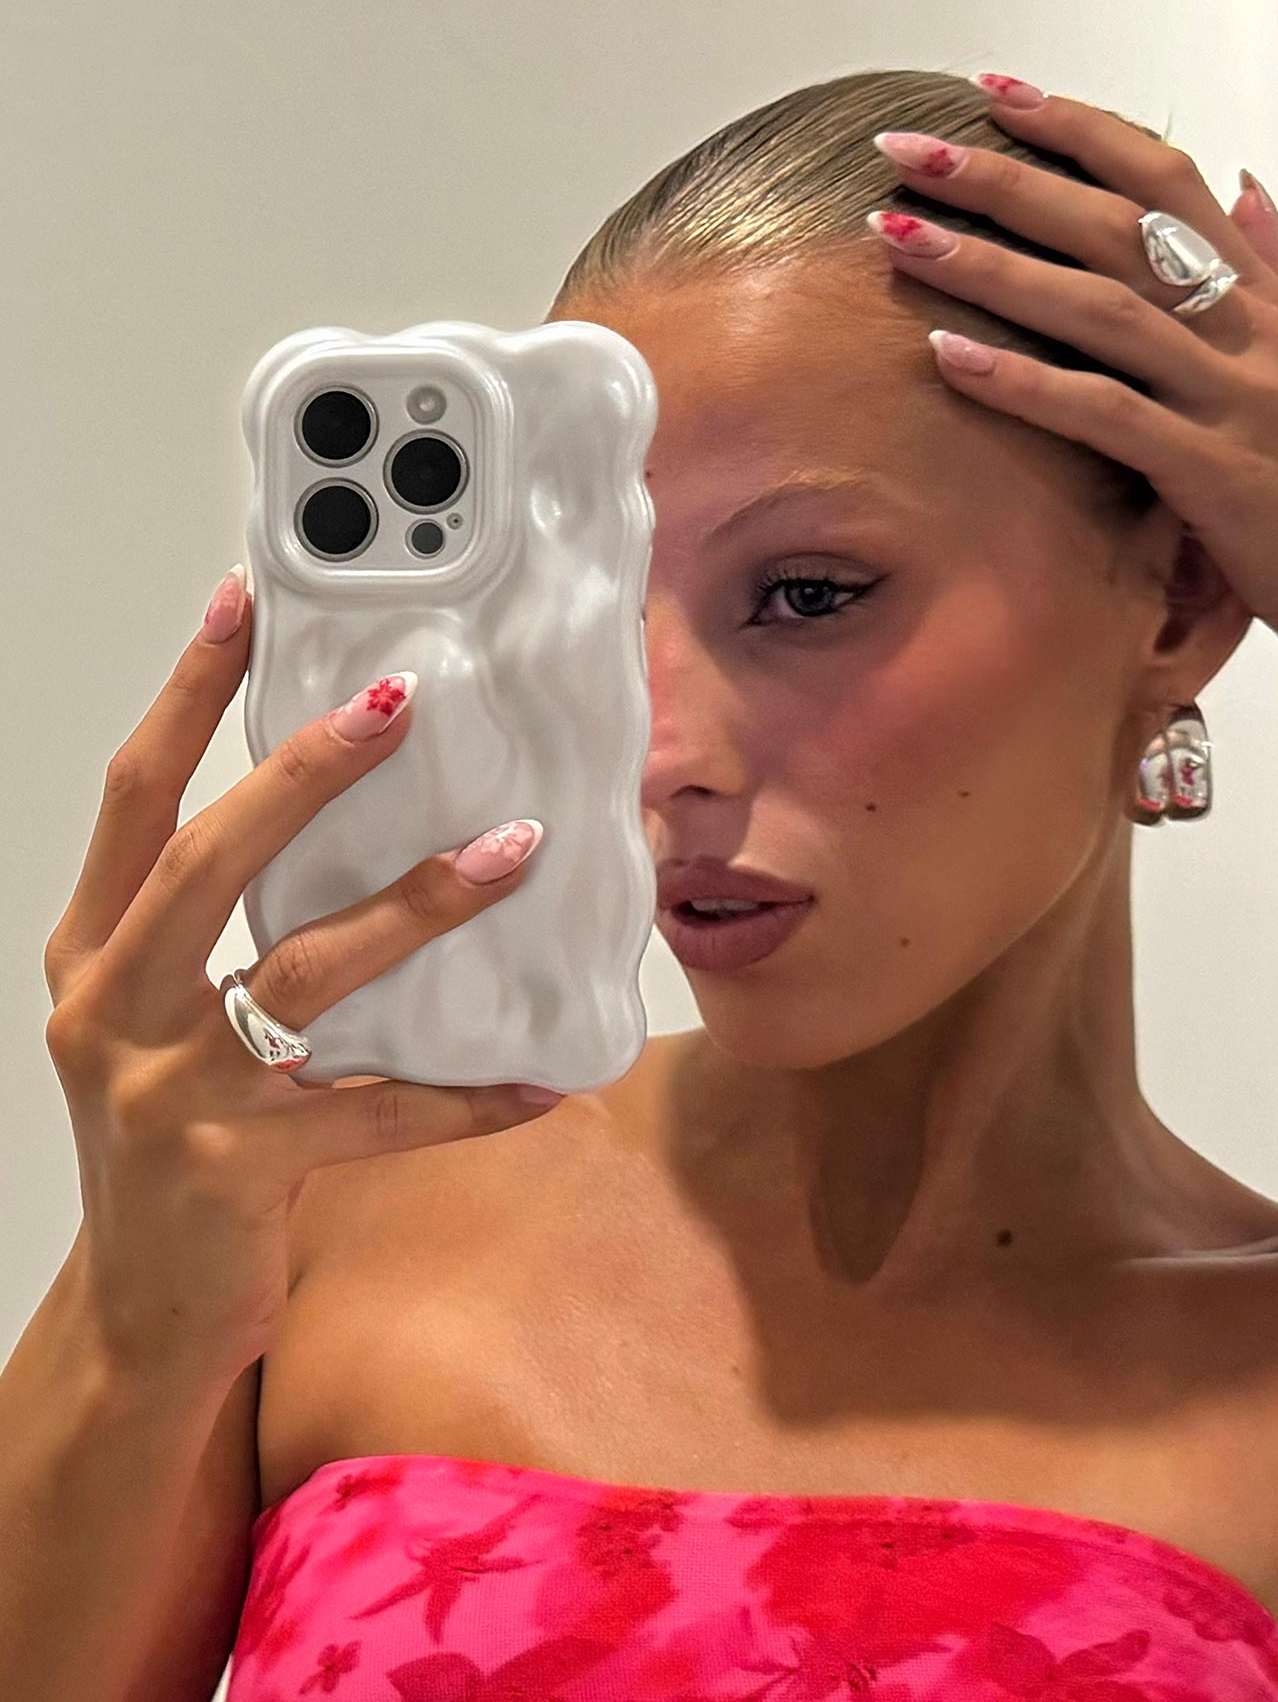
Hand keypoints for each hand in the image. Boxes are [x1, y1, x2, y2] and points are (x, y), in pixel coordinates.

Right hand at [42, 579, 557, 1388]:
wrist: (141, 1311)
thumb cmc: (168, 1146)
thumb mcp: (163, 1025)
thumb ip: (217, 938)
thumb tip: (356, 834)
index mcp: (93, 954)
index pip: (136, 800)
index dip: (184, 698)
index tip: (240, 605)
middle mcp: (112, 1009)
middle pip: (210, 857)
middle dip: (305, 770)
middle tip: (400, 701)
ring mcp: (170, 1093)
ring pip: (309, 969)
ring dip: (422, 904)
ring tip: (514, 851)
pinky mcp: (239, 1169)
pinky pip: (382, 1115)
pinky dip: (470, 1098)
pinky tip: (546, 1079)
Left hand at [868, 76, 1277, 697]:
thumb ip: (1275, 267)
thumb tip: (1245, 186)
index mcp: (1263, 292)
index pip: (1164, 177)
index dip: (1077, 128)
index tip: (993, 95)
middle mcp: (1249, 328)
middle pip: (1113, 226)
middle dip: (1004, 181)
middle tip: (910, 152)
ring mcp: (1231, 396)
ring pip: (1099, 308)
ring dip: (991, 269)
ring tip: (900, 240)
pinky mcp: (1212, 472)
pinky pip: (1105, 414)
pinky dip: (1025, 383)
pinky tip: (949, 357)